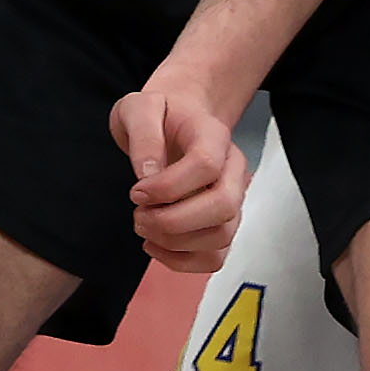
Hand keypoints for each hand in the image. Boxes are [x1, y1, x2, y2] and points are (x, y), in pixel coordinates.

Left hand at [109, 83, 249, 272]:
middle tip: (139, 215)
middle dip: (173, 221)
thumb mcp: (139, 109)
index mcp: (214, 135)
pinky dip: (182, 261)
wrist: (177, 120)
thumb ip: (143, 135)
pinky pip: (215, 257)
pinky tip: (155, 245)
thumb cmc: (159, 115)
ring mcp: (232, 198)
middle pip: (224, 206)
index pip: (206, 165)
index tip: (136, 191)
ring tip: (144, 226)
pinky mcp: (222, 224)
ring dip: (175, 242)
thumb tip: (148, 174)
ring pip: (221, 236)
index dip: (168, 187)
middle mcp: (232, 169)